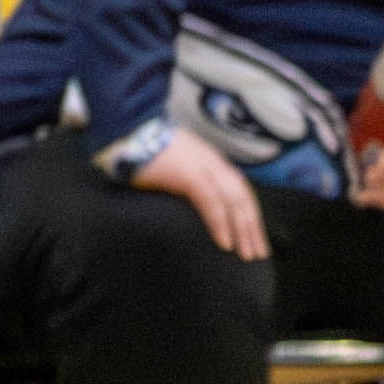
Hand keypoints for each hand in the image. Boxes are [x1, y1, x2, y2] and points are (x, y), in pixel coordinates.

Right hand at [134, 132, 268, 258]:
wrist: (126, 129)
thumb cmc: (143, 149)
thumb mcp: (175, 161)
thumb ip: (189, 177)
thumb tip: (196, 200)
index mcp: (211, 160)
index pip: (240, 190)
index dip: (250, 214)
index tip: (254, 237)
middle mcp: (213, 163)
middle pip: (243, 198)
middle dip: (252, 227)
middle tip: (258, 254)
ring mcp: (202, 167)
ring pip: (233, 202)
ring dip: (243, 231)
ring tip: (246, 254)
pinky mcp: (189, 174)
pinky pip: (211, 203)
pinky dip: (221, 224)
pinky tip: (225, 244)